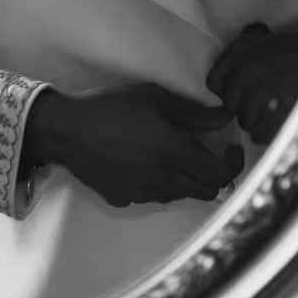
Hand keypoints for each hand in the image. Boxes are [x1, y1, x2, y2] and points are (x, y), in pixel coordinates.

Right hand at [23, 83, 244, 207]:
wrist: (64, 131)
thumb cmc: (107, 108)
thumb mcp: (153, 98)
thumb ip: (193, 113)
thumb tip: (225, 117)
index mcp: (173, 152)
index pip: (219, 174)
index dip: (233, 164)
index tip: (231, 149)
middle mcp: (161, 179)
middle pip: (206, 191)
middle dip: (214, 174)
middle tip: (209, 154)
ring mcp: (142, 193)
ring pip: (181, 195)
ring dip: (188, 180)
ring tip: (176, 157)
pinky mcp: (124, 199)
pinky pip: (153, 197)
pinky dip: (161, 184)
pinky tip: (147, 164)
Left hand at [206, 24, 297, 144]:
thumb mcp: (272, 39)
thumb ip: (244, 50)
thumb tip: (226, 64)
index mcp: (246, 54)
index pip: (214, 80)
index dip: (226, 87)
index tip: (238, 90)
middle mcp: (250, 74)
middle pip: (230, 103)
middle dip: (242, 103)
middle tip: (262, 99)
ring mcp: (263, 96)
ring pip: (243, 121)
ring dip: (256, 118)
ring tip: (275, 108)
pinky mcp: (277, 117)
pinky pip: (257, 135)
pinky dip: (267, 132)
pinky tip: (280, 120)